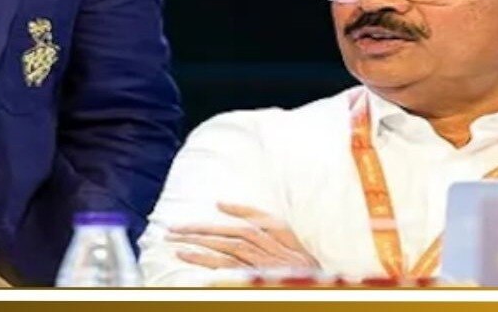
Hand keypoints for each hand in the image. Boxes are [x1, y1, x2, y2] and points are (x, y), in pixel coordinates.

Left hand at [165, 202, 319, 270]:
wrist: (324, 293)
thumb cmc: (313, 281)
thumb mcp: (305, 262)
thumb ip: (282, 242)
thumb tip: (239, 218)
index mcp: (292, 247)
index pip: (267, 222)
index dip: (243, 210)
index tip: (219, 204)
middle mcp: (278, 254)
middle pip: (237, 234)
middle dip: (204, 228)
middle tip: (176, 227)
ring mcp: (267, 267)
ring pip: (229, 247)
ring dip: (198, 240)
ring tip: (173, 238)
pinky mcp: (257, 281)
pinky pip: (226, 268)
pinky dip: (205, 259)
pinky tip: (186, 255)